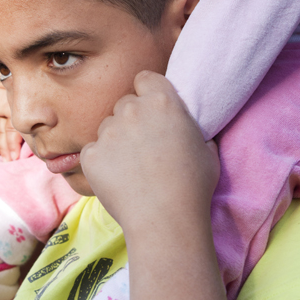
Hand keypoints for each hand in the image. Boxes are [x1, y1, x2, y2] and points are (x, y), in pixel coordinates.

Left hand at [80, 71, 218, 235]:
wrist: (165, 220)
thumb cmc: (193, 187)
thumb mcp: (208, 151)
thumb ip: (193, 131)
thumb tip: (187, 131)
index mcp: (163, 102)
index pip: (144, 78)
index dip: (147, 91)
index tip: (150, 108)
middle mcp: (132, 111)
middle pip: (124, 104)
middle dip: (131, 120)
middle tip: (143, 146)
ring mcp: (108, 132)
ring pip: (107, 127)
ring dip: (115, 140)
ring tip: (131, 168)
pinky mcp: (91, 155)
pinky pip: (92, 151)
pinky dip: (101, 162)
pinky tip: (117, 180)